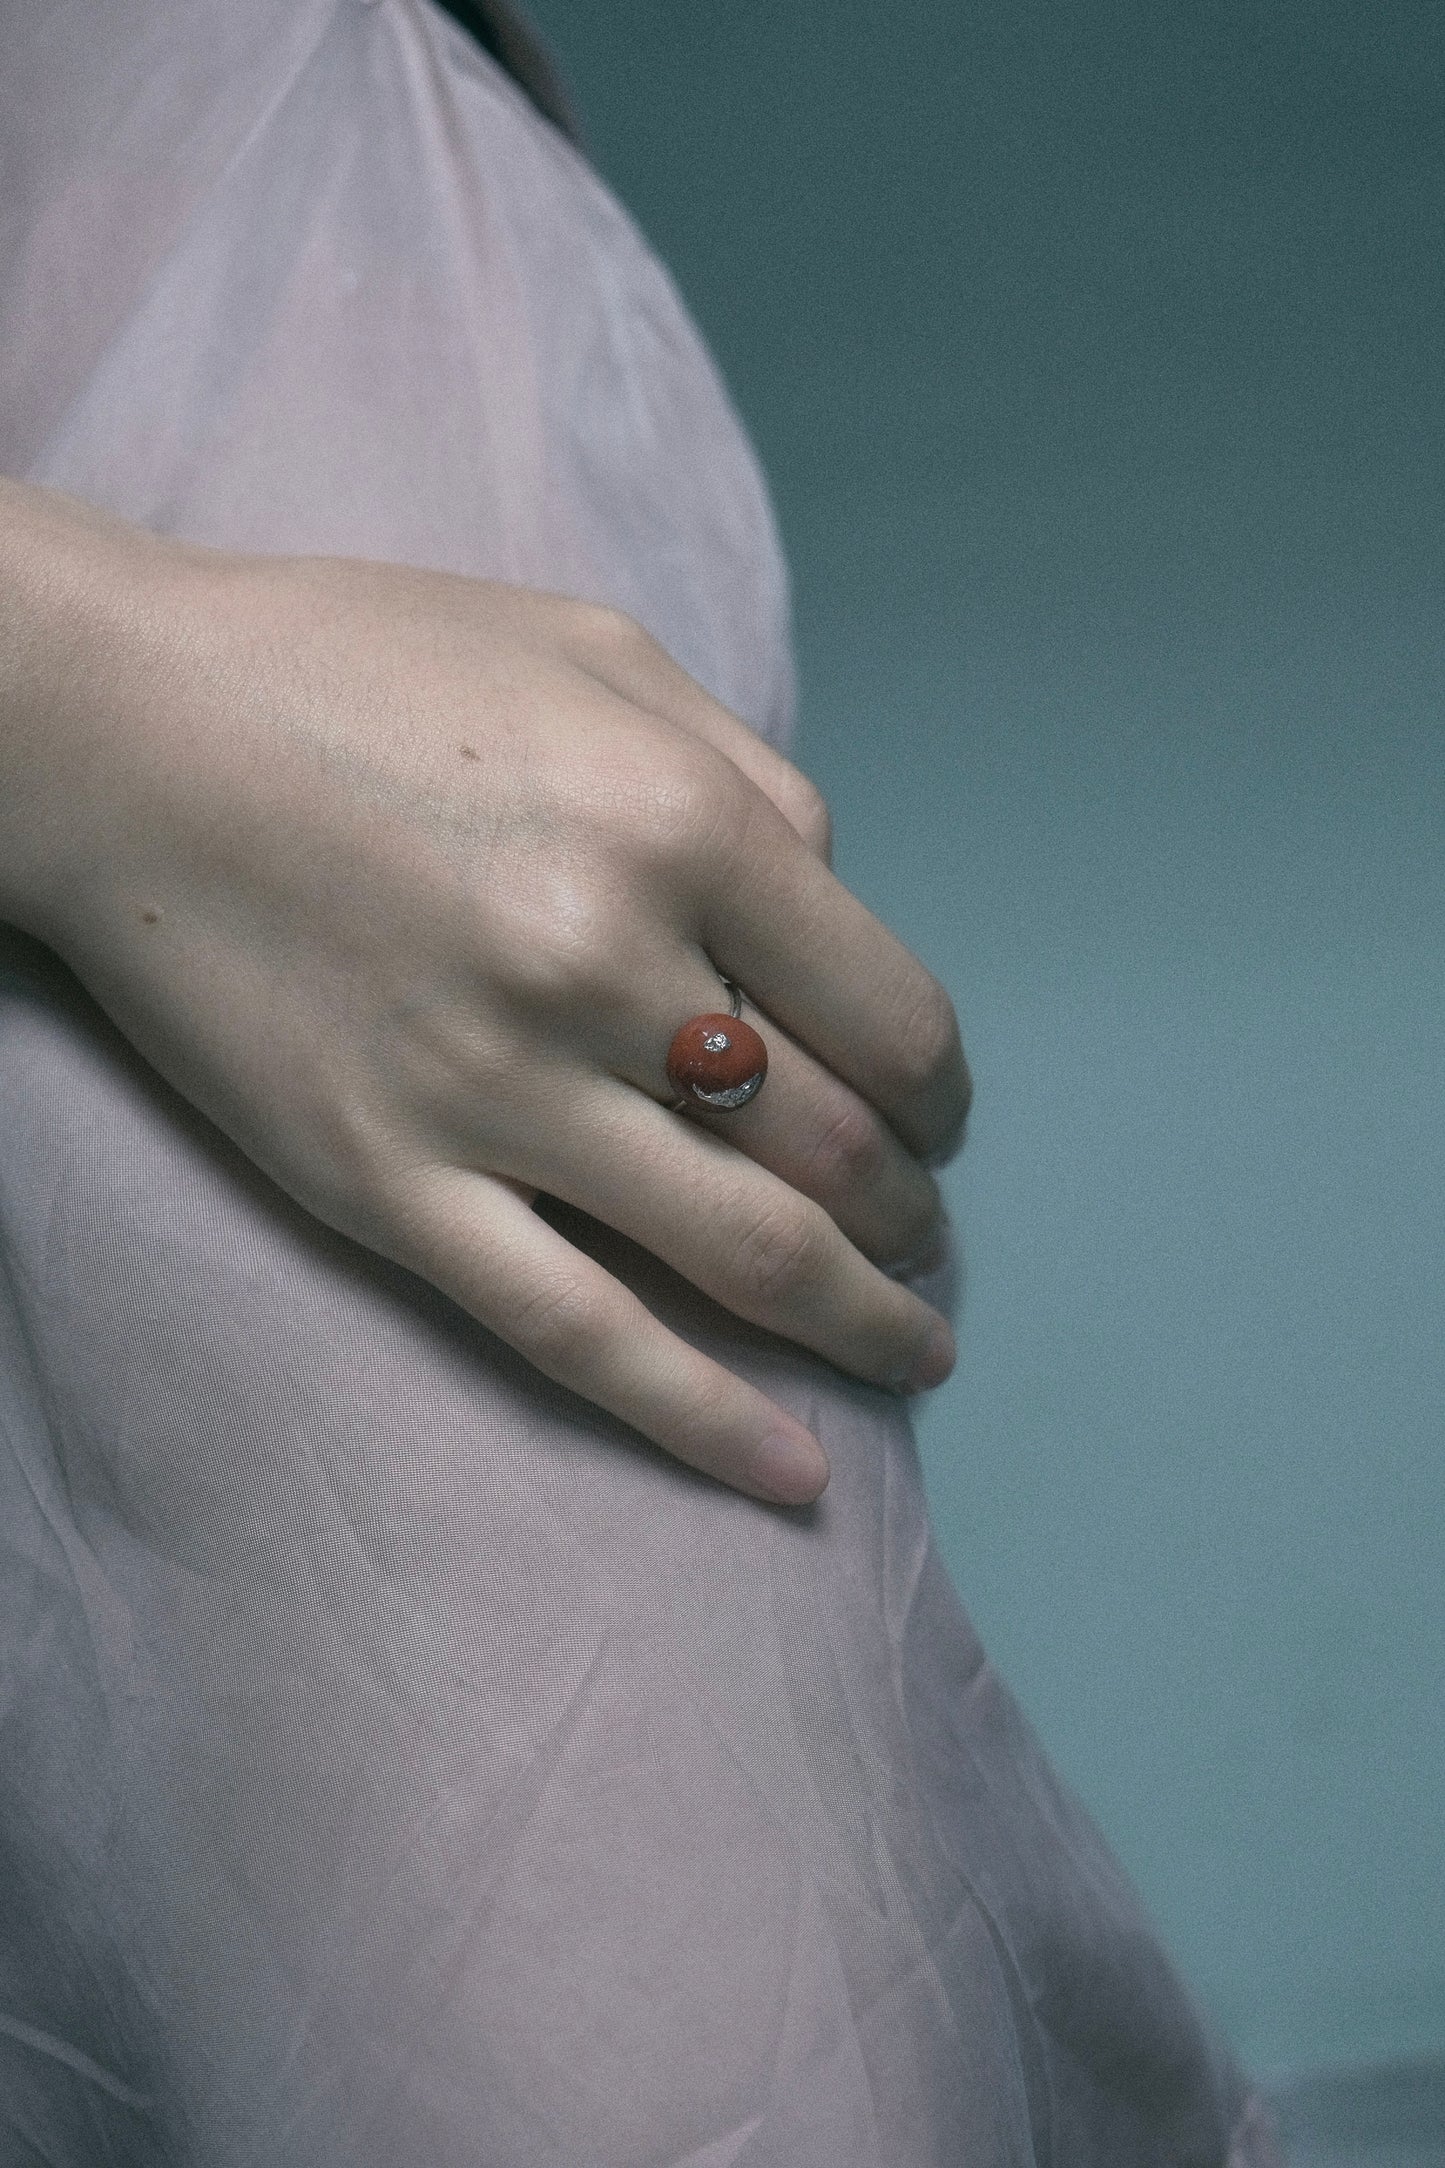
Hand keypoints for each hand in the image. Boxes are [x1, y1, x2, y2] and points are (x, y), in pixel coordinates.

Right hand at [13, 506, 969, 1502]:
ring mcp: (494, 1092)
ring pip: (747, 1259)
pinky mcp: (387, 1185)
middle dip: (910, 1215)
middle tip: (921, 1236)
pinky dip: (703, 1421)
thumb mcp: (597, 654)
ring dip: (863, 1323)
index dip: (942, 1097)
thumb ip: (751, 778)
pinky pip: (578, 1336)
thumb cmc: (361, 669)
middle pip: (839, 1150)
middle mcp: (608, 967)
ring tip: (910, 1350)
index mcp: (681, 827)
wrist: (119, 733)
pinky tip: (793, 1470)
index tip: (937, 1122)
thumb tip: (836, 908)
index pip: (894, 1021)